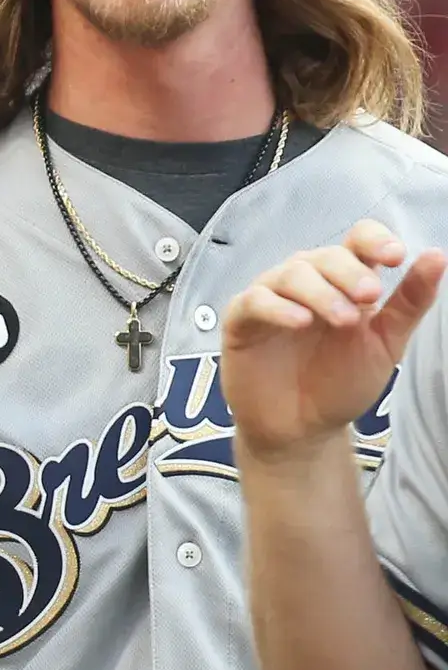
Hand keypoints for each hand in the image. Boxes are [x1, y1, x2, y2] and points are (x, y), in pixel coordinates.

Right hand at [223, 221, 444, 465]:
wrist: (303, 429)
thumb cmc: (340, 384)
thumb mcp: (386, 343)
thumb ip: (409, 302)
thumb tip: (436, 257)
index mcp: (345, 282)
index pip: (357, 240)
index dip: (374, 240)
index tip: (395, 257)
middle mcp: (308, 284)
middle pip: (325, 255)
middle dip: (351, 273)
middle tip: (370, 297)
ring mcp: (272, 300)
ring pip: (290, 273)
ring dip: (321, 292)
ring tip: (343, 321)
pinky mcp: (241, 322)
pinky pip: (254, 301)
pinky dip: (277, 307)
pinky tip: (300, 322)